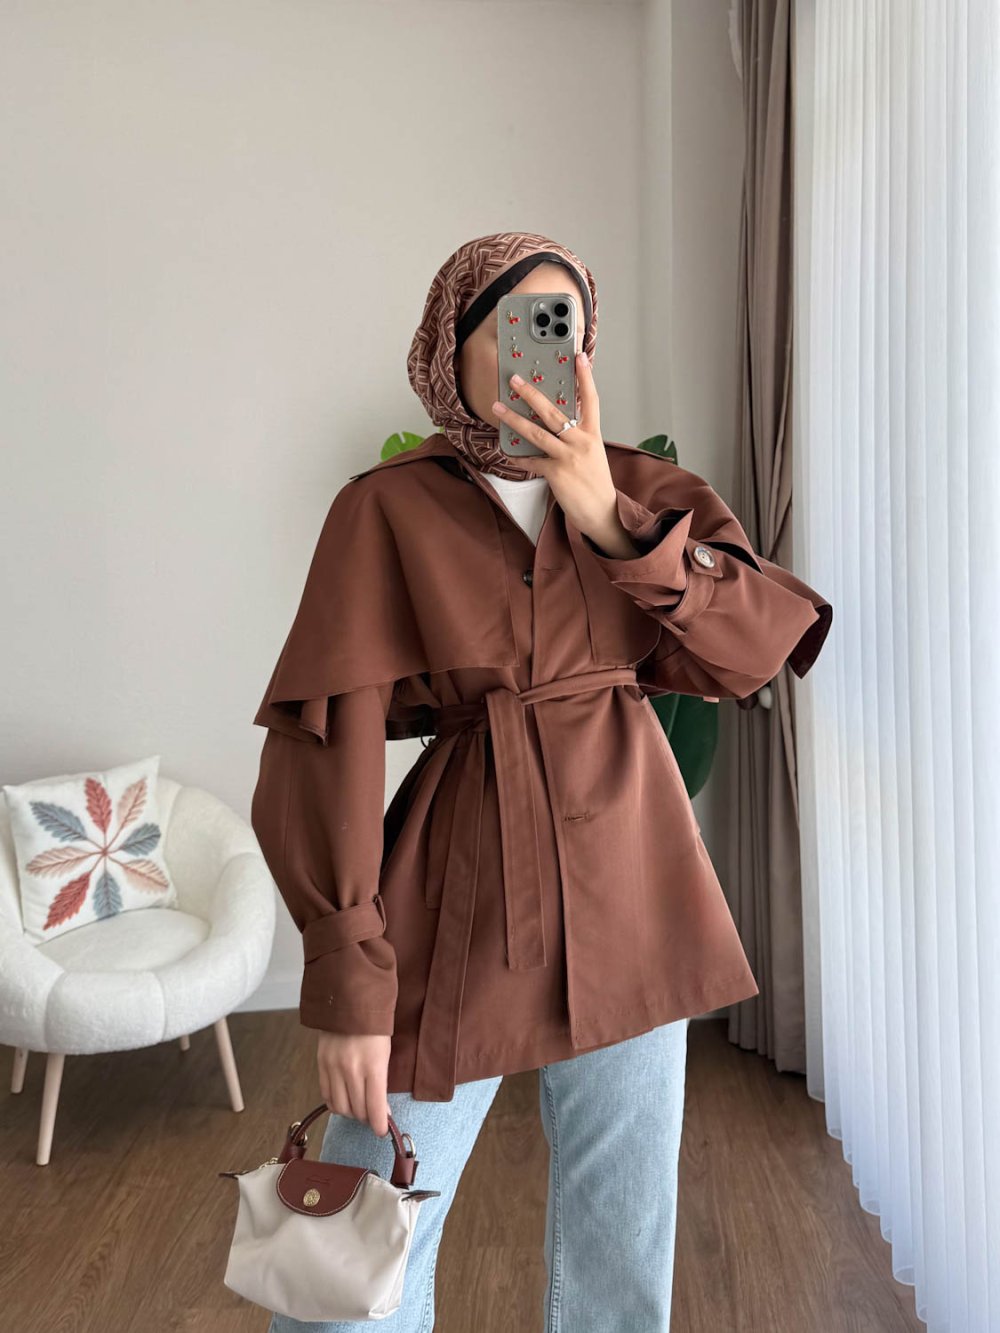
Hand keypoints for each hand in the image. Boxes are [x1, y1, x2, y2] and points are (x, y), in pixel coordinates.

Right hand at [316, 1031, 391, 1136]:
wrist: (349, 1000)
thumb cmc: (374, 1025)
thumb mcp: (385, 1051)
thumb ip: (381, 1080)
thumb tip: (381, 1107)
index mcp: (373, 1066)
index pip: (375, 1107)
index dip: (379, 1125)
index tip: (382, 1130)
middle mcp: (351, 1070)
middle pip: (358, 1110)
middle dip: (367, 1118)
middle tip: (373, 1116)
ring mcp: (334, 1068)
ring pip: (340, 1107)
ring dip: (351, 1113)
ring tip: (359, 1108)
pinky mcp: (321, 1065)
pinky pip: (326, 1095)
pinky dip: (336, 1103)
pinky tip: (343, 1100)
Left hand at [490, 352, 639, 557]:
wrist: (602, 512)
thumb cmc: (594, 482)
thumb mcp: (591, 453)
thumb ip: (576, 437)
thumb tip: (554, 424)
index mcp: (592, 434)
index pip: (591, 399)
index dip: (585, 377)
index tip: (579, 356)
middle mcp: (581, 442)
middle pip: (554, 411)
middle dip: (531, 393)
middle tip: (515, 380)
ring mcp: (569, 457)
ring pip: (537, 432)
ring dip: (514, 419)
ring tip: (498, 407)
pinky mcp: (557, 473)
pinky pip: (531, 461)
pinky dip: (518, 457)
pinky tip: (508, 454)